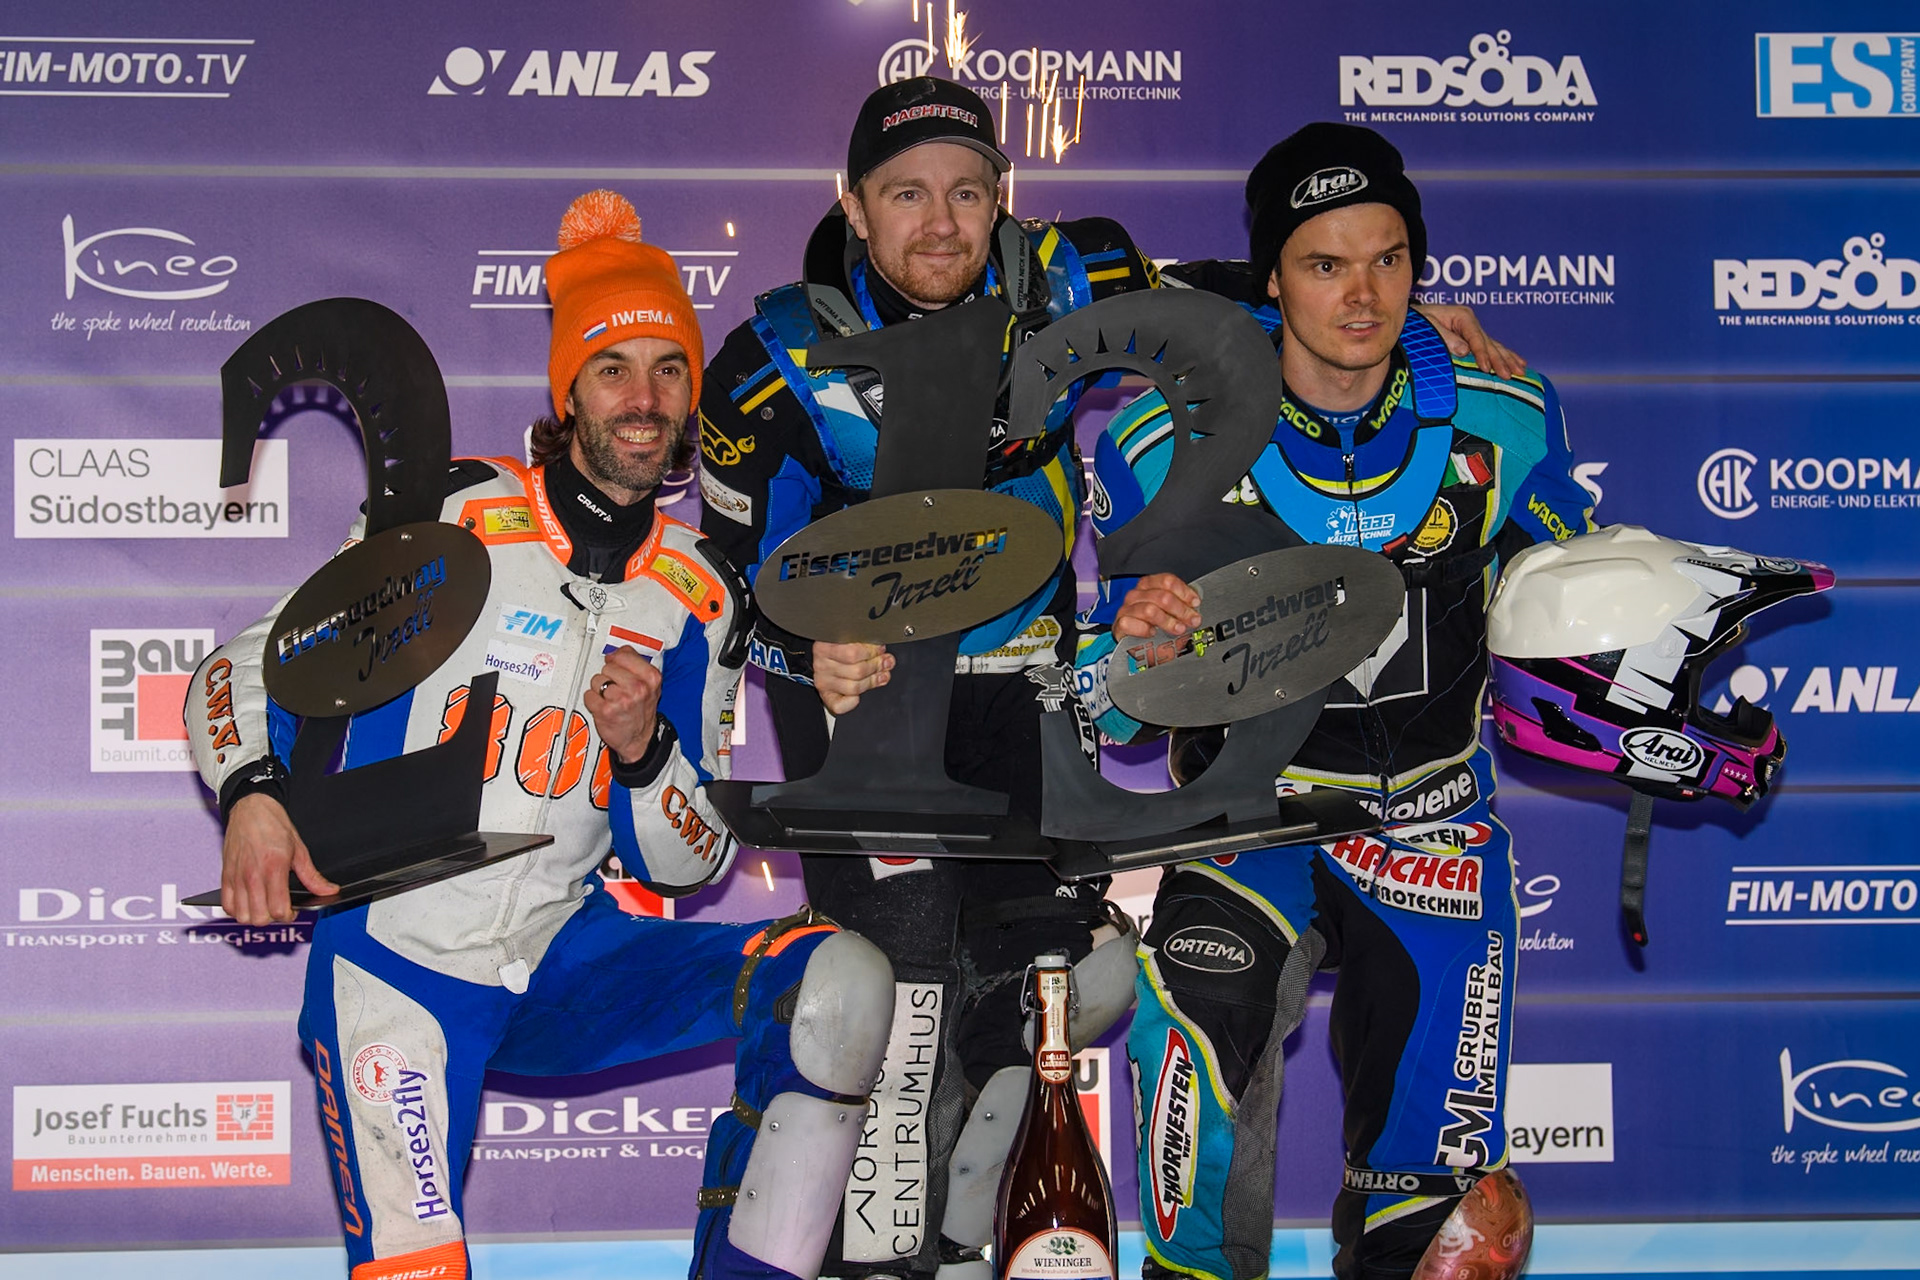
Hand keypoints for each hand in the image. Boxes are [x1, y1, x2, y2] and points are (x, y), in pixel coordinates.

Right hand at [222, 793, 337, 924]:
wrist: (251, 808)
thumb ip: (312, 876)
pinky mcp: (225, 876)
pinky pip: (226, 905)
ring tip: (264, 905)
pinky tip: (249, 901)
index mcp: (274, 868)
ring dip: (254, 916)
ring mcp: (237, 877)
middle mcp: (253, 875)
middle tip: (279, 907)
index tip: (293, 910)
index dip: (289, 915)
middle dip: (272, 918)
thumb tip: (328, 891)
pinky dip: (237, 909)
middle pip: (259, 918)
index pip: (279, 910)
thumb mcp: (300, 850)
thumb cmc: (273, 825)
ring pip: (241, 916)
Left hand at [585, 646, 662, 763]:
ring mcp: (621, 699)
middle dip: (609, 676)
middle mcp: (637, 688)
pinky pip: (589, 695)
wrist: (640, 739)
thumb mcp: (650, 684)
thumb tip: (616, 652)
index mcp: (650, 678)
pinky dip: (593, 701)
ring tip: (610, 699)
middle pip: (608, 667)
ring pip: (597, 680)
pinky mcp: (605, 711)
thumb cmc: (642, 711)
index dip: (617, 661)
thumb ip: (635, 663)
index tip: (616, 666)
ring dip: (600, 690)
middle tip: (617, 689)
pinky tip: (603, 707)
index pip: (623, 654)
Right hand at [813, 641, 890, 715]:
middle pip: (856, 671)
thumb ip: (866, 644)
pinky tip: (858, 695)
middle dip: (876, 667)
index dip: (872, 652)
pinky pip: (840, 705)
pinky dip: (852, 702)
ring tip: (881, 675)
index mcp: (824, 647)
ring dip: (871, 682)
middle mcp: (821, 665)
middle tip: (885, 662)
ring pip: (853, 687)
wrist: (826, 656)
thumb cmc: (840, 646)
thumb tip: (885, 657)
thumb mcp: (850, 638)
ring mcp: (823, 681)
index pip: (852, 653)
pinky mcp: (825, 695)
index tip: (880, 650)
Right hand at [1113, 573, 1201, 640]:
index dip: (1184, 592)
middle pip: (1162, 596)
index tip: (1195, 603)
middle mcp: (1136, 594)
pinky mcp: (1120, 624)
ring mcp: (1127, 609)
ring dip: (1167, 621)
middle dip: (1181, 609)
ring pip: (1149, 610)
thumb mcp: (1168, 611)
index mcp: (1148, 585)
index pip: (1167, 581)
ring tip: (1178, 628)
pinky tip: (1152, 632)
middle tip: (1192, 620)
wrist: (1132, 641)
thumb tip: (1196, 608)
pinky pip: (1131, 623)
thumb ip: (1181, 605)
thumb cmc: (1152, 623)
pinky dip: (1144, 629)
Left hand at [1414, 303, 1526, 379]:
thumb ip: (1445, 337)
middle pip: (1489, 343)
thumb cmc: (1416, 323)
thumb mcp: (1427, 327)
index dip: (1482, 354)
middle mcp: (1471, 322)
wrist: (1410, 319)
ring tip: (1521, 371)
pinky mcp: (1472, 338)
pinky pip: (1492, 348)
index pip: (1476, 337)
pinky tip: (1518, 364)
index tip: (1486, 368)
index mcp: (1462, 316)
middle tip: (1509, 375)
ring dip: (1509, 360)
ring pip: (1495, 346)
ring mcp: (1473, 330)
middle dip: (1500, 360)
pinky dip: (1505, 357)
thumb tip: (1464, 350)